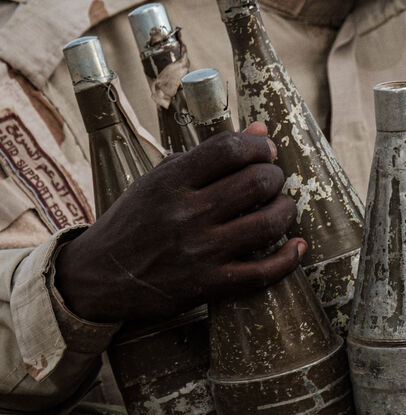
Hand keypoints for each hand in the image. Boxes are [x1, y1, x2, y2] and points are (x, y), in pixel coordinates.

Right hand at [55, 123, 306, 322]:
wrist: (99, 276)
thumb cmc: (132, 220)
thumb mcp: (159, 179)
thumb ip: (208, 155)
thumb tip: (260, 129)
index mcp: (170, 182)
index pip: (229, 149)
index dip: (258, 146)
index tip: (266, 151)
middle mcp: (185, 214)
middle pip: (255, 183)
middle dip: (275, 176)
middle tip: (272, 180)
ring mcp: (197, 252)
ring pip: (266, 225)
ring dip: (286, 211)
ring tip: (282, 207)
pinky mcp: (206, 285)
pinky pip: (260, 274)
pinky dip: (288, 260)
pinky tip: (297, 247)